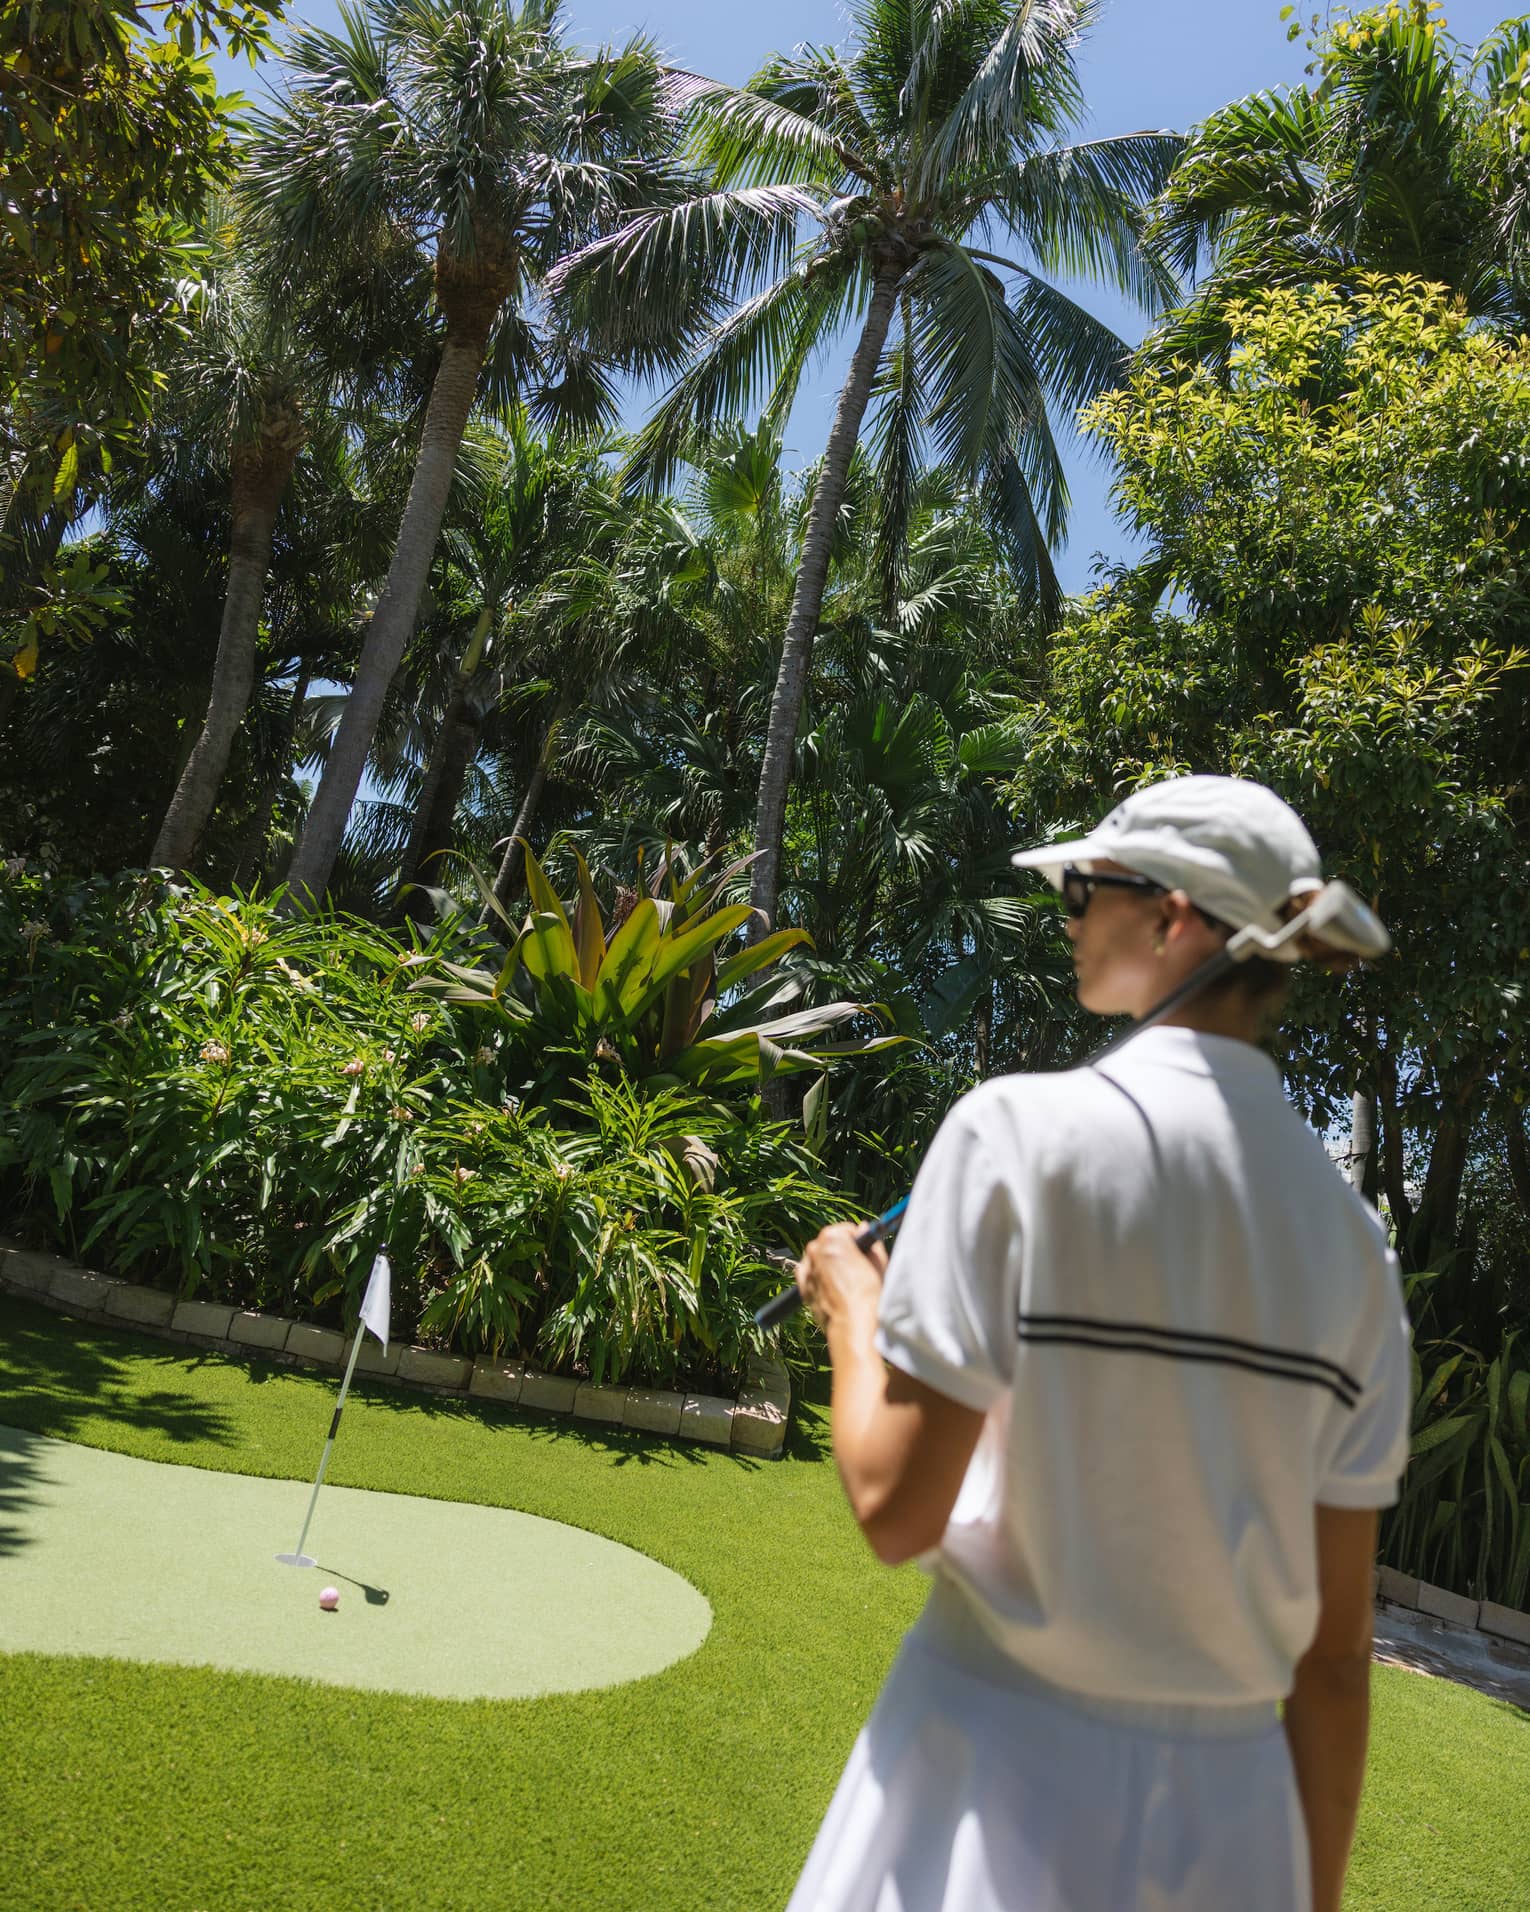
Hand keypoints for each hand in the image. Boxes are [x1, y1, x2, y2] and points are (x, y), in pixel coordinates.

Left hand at [795, 1221, 888, 1335]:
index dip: (858, 1240)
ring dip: (830, 1264)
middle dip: (843, 1251)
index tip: (864, 1250)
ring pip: (819, 1259)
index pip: (847, 1230)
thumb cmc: (868, 1296)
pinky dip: (818, 1277)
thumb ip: (870, 1242)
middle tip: (858, 1267)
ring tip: (848, 1281)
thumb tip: (865, 1228)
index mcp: (833, 1238)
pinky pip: (809, 1274)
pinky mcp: (803, 1287)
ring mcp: (806, 1269)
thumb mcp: (878, 1263)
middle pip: (830, 1242)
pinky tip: (833, 1287)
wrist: (853, 1325)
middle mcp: (815, 1250)